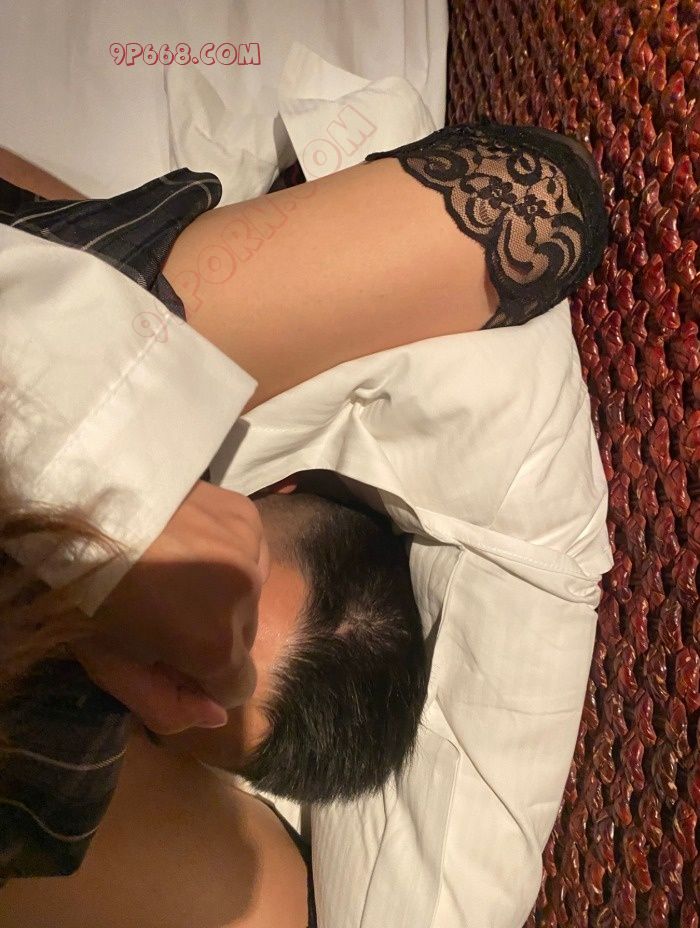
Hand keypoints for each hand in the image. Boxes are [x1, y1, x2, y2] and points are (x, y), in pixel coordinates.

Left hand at [72, 481, 269, 733]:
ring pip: (250, 594)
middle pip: (244, 639)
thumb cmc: (84, 590)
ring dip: (223, 595)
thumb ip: (165, 704)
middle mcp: (248, 596)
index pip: (239, 689)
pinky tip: (188, 543)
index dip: (203, 681)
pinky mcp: (247, 514)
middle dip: (214, 637)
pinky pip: (250, 553)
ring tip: (175, 572)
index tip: (170, 659)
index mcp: (214, 643)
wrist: (77, 498)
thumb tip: (214, 715)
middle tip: (164, 612)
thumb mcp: (110, 663)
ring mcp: (251, 549)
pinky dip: (227, 557)